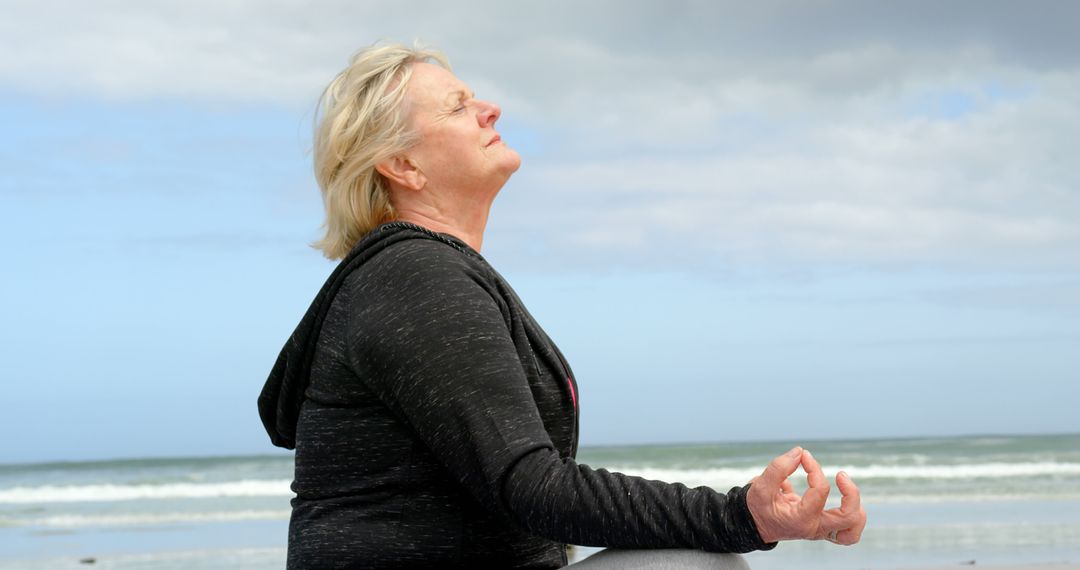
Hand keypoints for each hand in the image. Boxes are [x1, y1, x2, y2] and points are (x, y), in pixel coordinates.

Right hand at [745, 446, 866, 545]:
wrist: (753, 525)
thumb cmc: (757, 506)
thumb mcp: (760, 486)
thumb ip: (779, 468)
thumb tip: (800, 452)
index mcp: (800, 519)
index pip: (820, 490)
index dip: (814, 468)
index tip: (803, 456)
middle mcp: (814, 528)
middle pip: (848, 516)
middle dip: (851, 493)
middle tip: (841, 475)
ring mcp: (819, 531)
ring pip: (852, 530)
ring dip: (856, 509)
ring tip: (846, 489)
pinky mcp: (821, 529)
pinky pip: (846, 533)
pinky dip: (851, 518)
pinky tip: (843, 501)